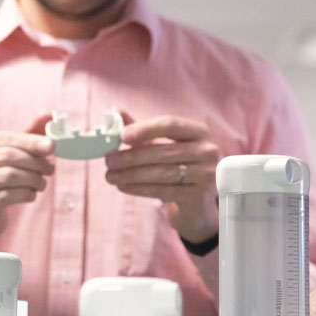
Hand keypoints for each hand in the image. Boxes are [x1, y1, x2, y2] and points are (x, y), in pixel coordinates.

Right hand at [0, 125, 54, 247]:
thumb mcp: (3, 157)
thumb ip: (24, 144)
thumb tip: (49, 136)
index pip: (4, 138)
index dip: (30, 142)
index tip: (51, 147)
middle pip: (6, 156)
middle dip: (34, 162)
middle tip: (50, 168)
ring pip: (8, 175)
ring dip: (33, 178)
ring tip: (42, 183)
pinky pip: (8, 196)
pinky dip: (26, 193)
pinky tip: (31, 194)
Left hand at [104, 114, 219, 242]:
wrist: (198, 202)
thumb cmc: (178, 167)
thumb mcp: (164, 145)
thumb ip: (143, 130)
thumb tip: (115, 113)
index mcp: (199, 132)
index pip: (171, 124)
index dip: (146, 129)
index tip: (122, 136)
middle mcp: (207, 150)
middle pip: (164, 151)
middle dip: (132, 156)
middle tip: (109, 160)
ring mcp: (206, 174)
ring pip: (162, 173)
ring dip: (131, 175)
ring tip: (110, 176)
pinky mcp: (198, 195)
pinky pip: (164, 191)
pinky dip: (140, 189)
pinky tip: (124, 187)